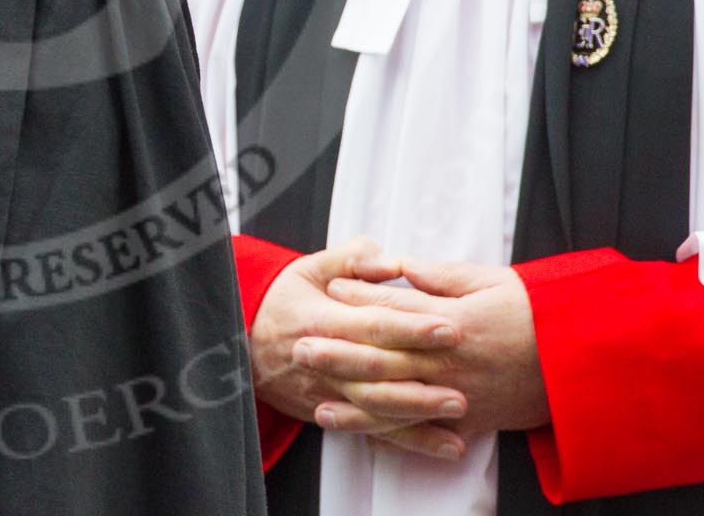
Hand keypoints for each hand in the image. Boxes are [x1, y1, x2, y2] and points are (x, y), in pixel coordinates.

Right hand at [252, 239, 469, 460]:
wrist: (239, 342)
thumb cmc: (283, 300)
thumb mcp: (309, 268)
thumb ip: (352, 259)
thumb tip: (391, 262)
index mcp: (322, 319)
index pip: (372, 326)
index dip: (412, 327)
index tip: (449, 327)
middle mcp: (325, 360)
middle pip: (377, 372)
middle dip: (423, 376)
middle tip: (464, 376)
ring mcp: (327, 392)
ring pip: (375, 409)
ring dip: (420, 413)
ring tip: (459, 409)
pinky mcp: (331, 414)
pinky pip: (373, 432)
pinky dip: (411, 441)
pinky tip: (446, 445)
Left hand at [320, 260, 548, 433]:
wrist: (582, 362)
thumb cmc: (538, 314)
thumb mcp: (491, 280)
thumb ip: (442, 276)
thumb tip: (403, 267)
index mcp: (451, 321)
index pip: (393, 309)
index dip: (357, 298)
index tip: (328, 290)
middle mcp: (448, 361)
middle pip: (381, 357)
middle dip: (337, 352)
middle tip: (299, 347)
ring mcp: (457, 395)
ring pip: (394, 402)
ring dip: (353, 403)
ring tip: (316, 400)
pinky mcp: (468, 421)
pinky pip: (422, 431)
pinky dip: (391, 435)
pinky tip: (363, 435)